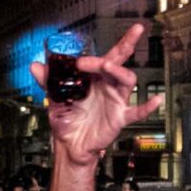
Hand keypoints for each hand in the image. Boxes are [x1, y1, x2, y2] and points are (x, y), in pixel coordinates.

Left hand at [31, 24, 162, 167]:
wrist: (69, 143)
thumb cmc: (67, 118)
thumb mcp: (55, 96)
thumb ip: (48, 80)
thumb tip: (35, 65)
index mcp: (94, 78)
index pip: (104, 58)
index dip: (96, 55)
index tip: (78, 60)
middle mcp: (108, 86)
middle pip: (120, 62)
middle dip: (123, 47)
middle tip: (104, 49)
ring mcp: (116, 100)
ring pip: (126, 80)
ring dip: (119, 71)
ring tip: (108, 66)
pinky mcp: (119, 117)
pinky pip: (137, 112)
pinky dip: (147, 107)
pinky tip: (156, 101)